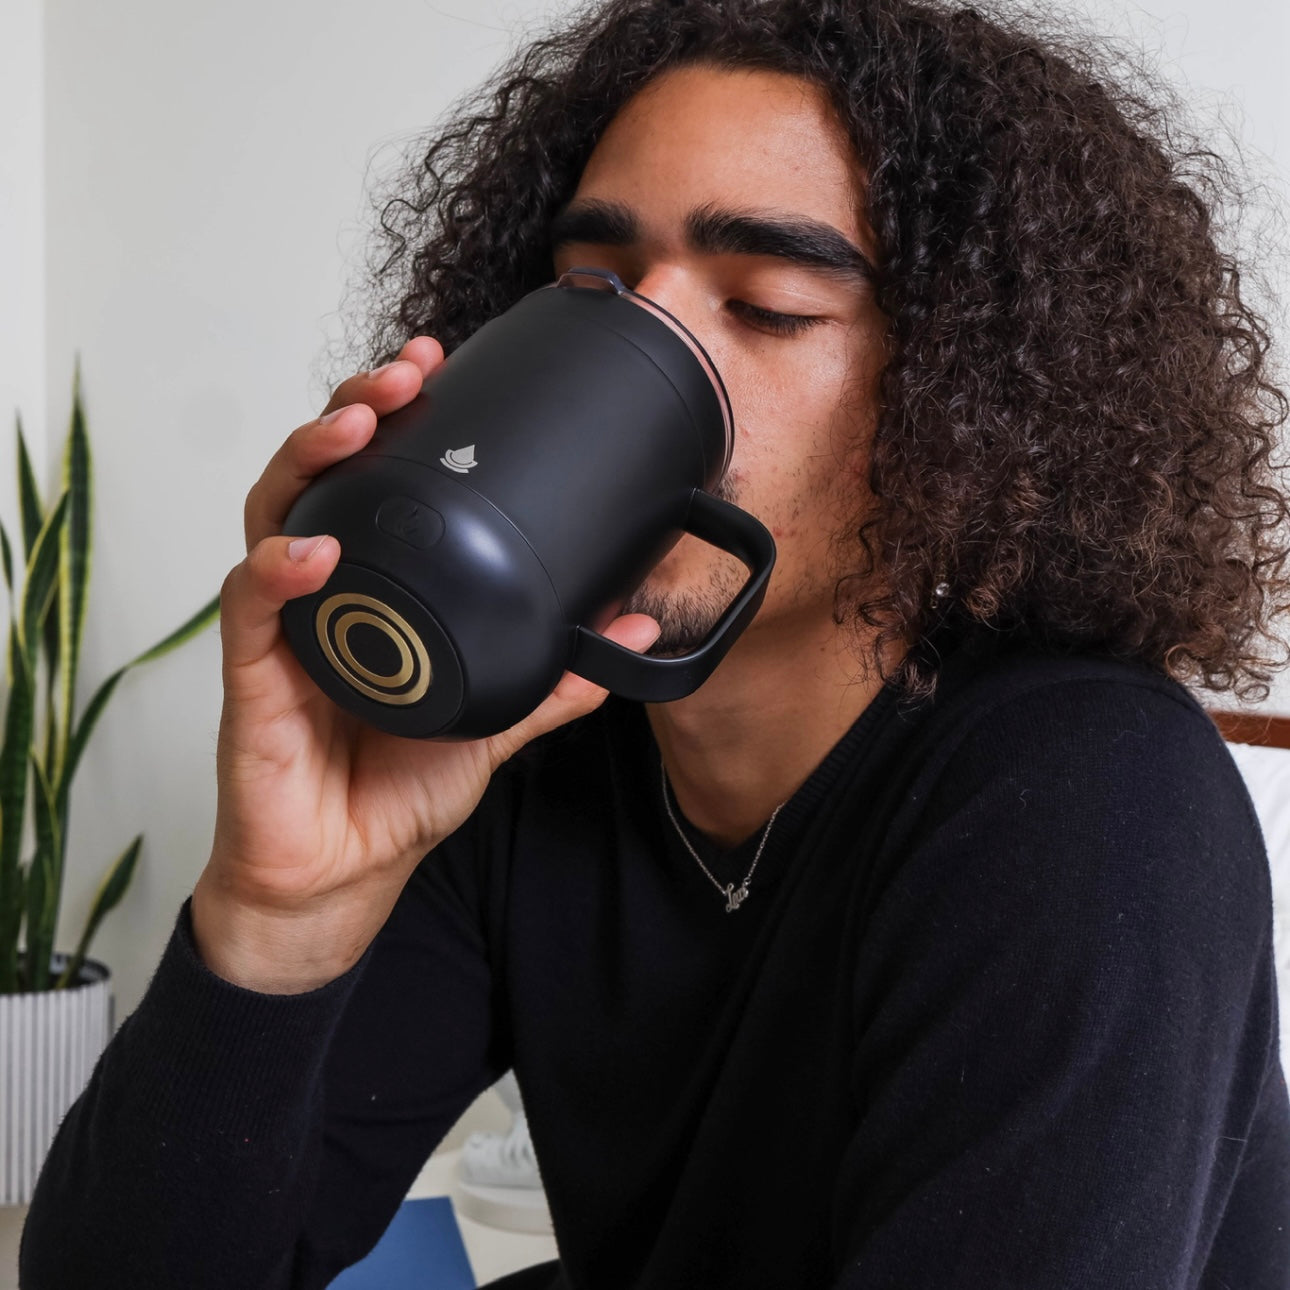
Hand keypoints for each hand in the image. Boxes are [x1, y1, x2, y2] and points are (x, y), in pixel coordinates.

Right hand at [192, 338, 658, 990]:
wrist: (343, 871)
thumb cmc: (397, 790)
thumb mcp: (494, 721)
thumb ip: (557, 678)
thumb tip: (634, 630)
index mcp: (378, 591)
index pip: (377, 484)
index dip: (398, 422)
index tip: (439, 371)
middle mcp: (324, 593)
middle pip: (319, 476)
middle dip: (353, 411)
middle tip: (401, 376)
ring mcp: (285, 628)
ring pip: (273, 516)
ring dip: (310, 461)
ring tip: (356, 425)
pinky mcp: (251, 677)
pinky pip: (249, 609)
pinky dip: (277, 572)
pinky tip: (316, 549)